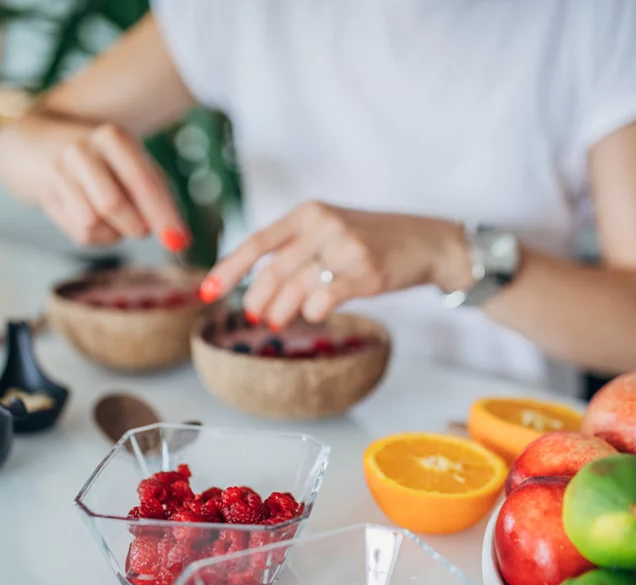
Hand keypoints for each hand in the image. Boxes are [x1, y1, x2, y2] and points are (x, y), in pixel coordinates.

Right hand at [37, 123, 189, 248]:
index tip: (180, 241)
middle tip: (144, 230)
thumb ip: (158, 195)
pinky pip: (81, 233)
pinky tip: (101, 222)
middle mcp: (82, 151)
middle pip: (112, 204)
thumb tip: (178, 239)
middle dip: (135, 226)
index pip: (140, 181)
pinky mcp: (46, 196)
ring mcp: (59, 172)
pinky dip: (100, 237)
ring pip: (93, 223)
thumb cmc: (107, 162)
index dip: (161, 214)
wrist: (43, 146)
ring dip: (115, 233)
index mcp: (112, 137)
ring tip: (119, 220)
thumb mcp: (134, 164)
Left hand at [200, 201, 472, 329]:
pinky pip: (324, 297)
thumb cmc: (374, 239)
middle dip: (256, 299)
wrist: (428, 241)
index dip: (229, 270)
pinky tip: (312, 314)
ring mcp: (346, 247)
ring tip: (277, 322)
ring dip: (280, 311)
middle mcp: (324, 224)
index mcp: (309, 211)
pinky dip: (311, 311)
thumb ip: (295, 246)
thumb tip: (256, 283)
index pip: (258, 242)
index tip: (207, 292)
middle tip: (254, 317)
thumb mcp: (331, 227)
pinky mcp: (366, 272)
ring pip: (295, 287)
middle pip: (273, 271)